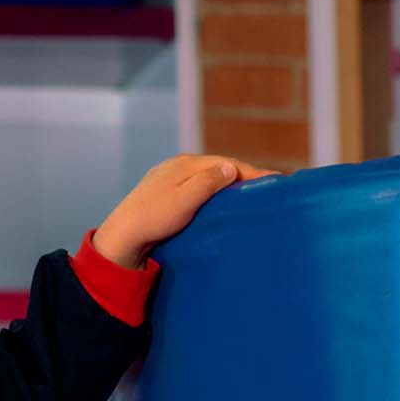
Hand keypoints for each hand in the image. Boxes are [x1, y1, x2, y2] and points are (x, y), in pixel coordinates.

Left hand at [93, 155, 277, 268]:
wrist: (122, 236)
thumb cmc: (153, 218)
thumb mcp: (185, 200)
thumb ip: (207, 182)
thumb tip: (230, 167)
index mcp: (185, 164)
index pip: (227, 164)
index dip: (253, 173)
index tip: (277, 181)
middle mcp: (178, 167)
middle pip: (219, 169)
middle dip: (244, 177)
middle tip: (269, 189)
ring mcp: (170, 180)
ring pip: (208, 179)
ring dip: (229, 185)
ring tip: (250, 196)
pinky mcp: (165, 195)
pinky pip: (197, 189)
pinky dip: (214, 193)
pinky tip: (221, 203)